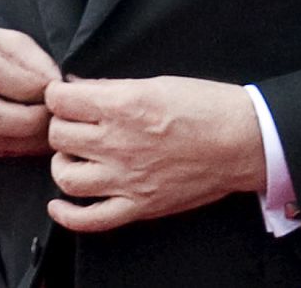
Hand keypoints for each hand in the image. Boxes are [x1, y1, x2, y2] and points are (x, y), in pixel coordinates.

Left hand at [45, 76, 264, 232]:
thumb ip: (110, 87)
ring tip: (76, 155)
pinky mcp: (138, 206)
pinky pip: (90, 219)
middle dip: (61, 125)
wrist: (242, 141)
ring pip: (64, 176)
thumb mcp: (154, 82)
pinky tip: (60, 204)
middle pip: (57, 135)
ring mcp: (126, 179)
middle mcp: (117, 143)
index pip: (59, 100)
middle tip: (76, 123)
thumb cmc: (204, 105)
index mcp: (122, 105)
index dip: (58, 94)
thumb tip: (77, 86)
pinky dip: (67, 215)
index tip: (65, 96)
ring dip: (63, 162)